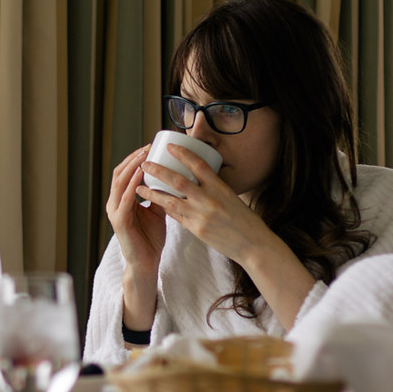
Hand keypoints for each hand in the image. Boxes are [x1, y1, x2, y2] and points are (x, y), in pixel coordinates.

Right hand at [106, 145, 166, 327]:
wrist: (146, 263)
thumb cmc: (151, 238)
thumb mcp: (158, 211)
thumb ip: (160, 195)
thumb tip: (174, 178)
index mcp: (123, 199)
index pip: (126, 171)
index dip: (136, 157)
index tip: (151, 146)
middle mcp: (115, 202)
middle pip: (120, 172)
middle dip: (134, 157)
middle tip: (148, 146)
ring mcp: (115, 211)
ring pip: (120, 182)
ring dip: (132, 166)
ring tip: (144, 155)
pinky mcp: (119, 221)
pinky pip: (125, 199)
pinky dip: (132, 185)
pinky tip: (141, 175)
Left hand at [136, 144, 265, 262]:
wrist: (253, 245)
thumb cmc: (245, 219)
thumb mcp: (231, 197)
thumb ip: (214, 188)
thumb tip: (197, 178)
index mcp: (220, 187)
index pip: (198, 164)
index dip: (182, 153)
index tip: (169, 146)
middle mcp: (209, 200)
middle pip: (178, 180)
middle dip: (158, 171)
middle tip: (145, 164)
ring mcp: (201, 216)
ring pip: (170, 200)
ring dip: (152, 193)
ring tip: (139, 187)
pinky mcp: (196, 230)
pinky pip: (176, 216)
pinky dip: (165, 209)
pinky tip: (155, 204)